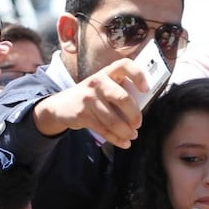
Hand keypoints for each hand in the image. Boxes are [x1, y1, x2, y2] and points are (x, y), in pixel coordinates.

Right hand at [33, 57, 148, 147]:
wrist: (62, 105)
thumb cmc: (92, 96)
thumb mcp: (104, 87)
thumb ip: (120, 93)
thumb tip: (140, 111)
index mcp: (107, 72)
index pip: (124, 65)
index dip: (138, 75)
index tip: (146, 89)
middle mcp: (98, 82)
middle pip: (122, 98)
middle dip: (134, 115)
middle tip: (138, 124)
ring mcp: (88, 98)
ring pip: (113, 120)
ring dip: (126, 131)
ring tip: (132, 136)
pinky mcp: (82, 114)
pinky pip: (104, 130)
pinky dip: (116, 139)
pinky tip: (124, 143)